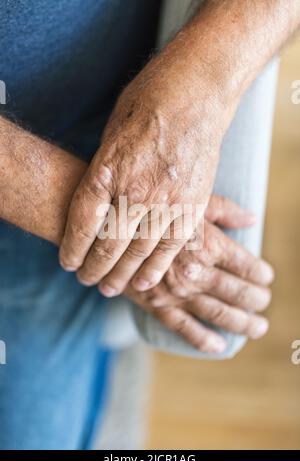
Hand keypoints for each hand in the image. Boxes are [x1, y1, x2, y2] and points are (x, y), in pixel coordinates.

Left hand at [59, 34, 236, 293]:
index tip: (69, 264)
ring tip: (110, 288)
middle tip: (88, 281)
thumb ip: (104, 172)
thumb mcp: (111, 134)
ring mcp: (166, 201)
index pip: (83, 224)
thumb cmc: (148, 103)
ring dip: (122, 275)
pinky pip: (172, 246)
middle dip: (95, 268)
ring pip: (139, 252)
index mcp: (107, 171)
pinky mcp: (192, 205)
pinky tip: (145, 281)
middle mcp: (135, 191)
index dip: (73, 249)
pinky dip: (157, 267)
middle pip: (109, 244)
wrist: (196, 92)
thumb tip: (100, 202)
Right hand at [125, 196, 273, 352]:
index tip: (266, 277)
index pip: (247, 265)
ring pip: (218, 312)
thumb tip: (251, 219)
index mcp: (208, 244)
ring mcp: (177, 291)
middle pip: (238, 292)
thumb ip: (223, 210)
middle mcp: (196, 270)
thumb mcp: (188, 202)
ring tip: (258, 327)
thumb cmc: (150, 208)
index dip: (261, 274)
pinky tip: (219, 345)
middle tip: (264, 301)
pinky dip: (203, 339)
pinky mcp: (156, 304)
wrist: (106, 224)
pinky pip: (184, 327)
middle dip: (257, 299)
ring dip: (243, 322)